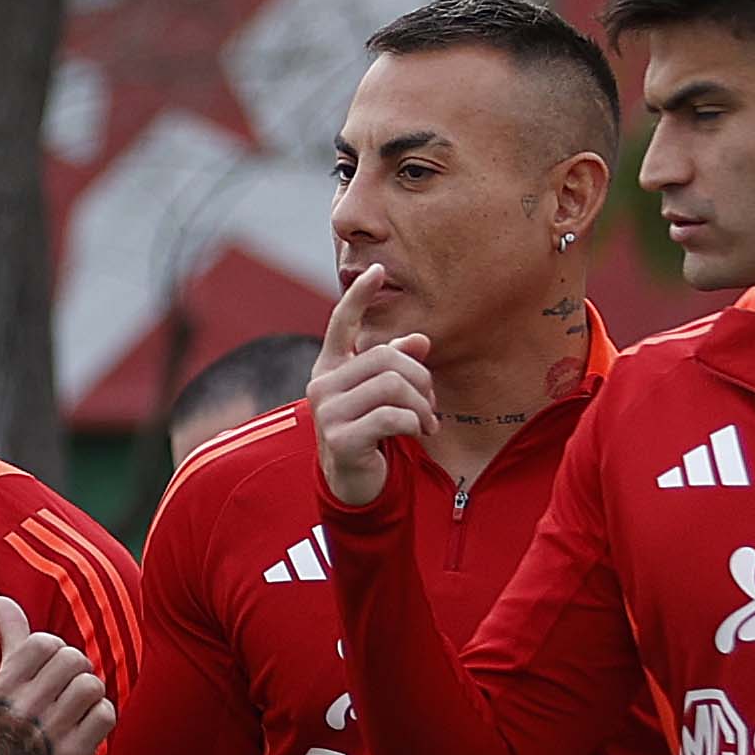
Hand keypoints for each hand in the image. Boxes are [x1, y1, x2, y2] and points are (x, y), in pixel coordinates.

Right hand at [0, 592, 114, 754]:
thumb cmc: (22, 723)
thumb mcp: (7, 684)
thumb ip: (10, 638)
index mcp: (2, 689)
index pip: (45, 642)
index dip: (57, 653)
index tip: (50, 675)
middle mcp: (20, 711)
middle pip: (73, 659)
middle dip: (78, 673)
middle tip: (67, 695)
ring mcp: (46, 734)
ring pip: (91, 685)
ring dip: (92, 697)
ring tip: (77, 712)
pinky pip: (106, 713)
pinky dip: (103, 719)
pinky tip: (87, 730)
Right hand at [308, 261, 439, 511]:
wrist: (353, 484)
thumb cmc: (371, 433)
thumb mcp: (383, 396)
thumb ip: (396, 366)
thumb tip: (420, 340)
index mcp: (331, 369)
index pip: (340, 324)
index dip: (359, 296)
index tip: (378, 269)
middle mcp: (322, 385)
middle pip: (386, 358)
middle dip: (420, 378)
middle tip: (432, 402)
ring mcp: (327, 413)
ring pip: (393, 386)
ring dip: (422, 405)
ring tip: (428, 422)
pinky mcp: (340, 439)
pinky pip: (392, 416)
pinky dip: (415, 423)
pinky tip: (419, 433)